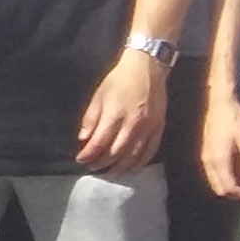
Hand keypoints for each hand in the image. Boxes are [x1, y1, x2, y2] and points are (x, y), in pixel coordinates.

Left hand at [72, 52, 167, 174]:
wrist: (147, 68)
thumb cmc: (119, 80)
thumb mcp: (99, 95)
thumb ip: (91, 118)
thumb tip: (84, 139)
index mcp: (114, 115)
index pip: (99, 142)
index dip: (89, 154)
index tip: (81, 160)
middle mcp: (132, 124)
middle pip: (116, 153)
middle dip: (102, 163)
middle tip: (93, 167)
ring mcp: (148, 128)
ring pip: (134, 156)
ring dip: (120, 167)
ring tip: (110, 173)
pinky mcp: (159, 128)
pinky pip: (150, 151)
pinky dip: (140, 162)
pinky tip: (132, 168)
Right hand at [200, 89, 239, 201]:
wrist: (219, 101)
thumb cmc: (235, 119)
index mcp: (218, 161)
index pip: (229, 189)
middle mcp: (208, 162)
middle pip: (219, 189)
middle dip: (237, 194)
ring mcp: (204, 157)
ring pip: (215, 182)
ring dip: (230, 187)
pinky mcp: (204, 152)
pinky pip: (212, 174)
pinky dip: (224, 179)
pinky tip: (236, 172)